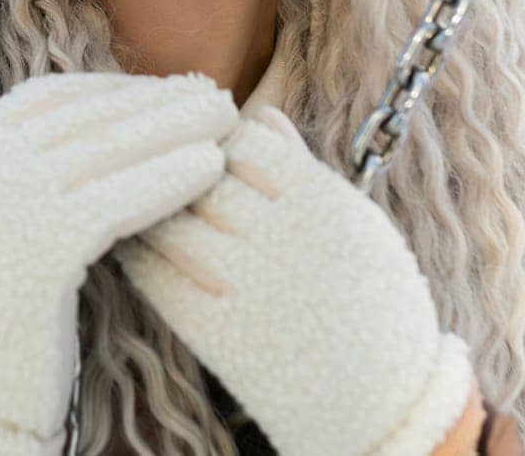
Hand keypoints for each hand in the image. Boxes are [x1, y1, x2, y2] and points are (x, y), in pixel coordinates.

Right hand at [0, 71, 238, 454]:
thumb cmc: (10, 299)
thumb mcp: (4, 212)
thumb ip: (38, 161)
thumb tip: (117, 102)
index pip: (48, 98)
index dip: (113, 89)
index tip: (164, 88)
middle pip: (84, 119)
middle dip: (155, 102)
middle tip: (213, 92)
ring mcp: (3, 208)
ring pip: (106, 151)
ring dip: (174, 128)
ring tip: (226, 118)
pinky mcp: (39, 251)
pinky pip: (118, 200)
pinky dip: (168, 177)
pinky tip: (209, 168)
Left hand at [116, 105, 475, 455]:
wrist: (386, 410)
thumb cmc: (375, 306)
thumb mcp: (359, 227)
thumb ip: (304, 169)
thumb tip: (261, 113)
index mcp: (321, 205)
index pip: (245, 139)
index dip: (221, 140)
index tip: (211, 150)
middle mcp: (281, 239)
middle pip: (200, 176)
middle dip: (178, 170)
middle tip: (159, 168)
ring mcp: (247, 288)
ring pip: (169, 222)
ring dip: (150, 209)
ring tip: (142, 206)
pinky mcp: (216, 334)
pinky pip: (156, 278)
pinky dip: (141, 255)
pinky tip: (138, 249)